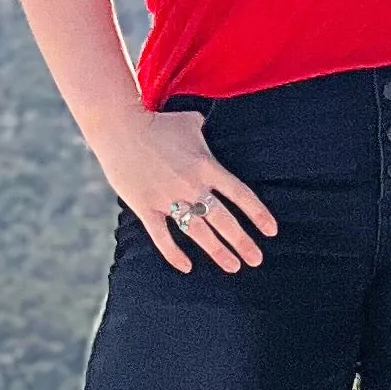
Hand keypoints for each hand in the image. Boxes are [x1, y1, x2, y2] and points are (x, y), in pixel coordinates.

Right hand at [99, 110, 274, 272]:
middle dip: (243, 242)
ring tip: (233, 266)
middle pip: (224, 219)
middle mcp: (192, 185)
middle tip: (256, 260)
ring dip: (218, 252)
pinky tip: (187, 267)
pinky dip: (174, 254)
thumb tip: (210, 126)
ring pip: (199, 232)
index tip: (271, 231)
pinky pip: (162, 237)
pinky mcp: (146, 206)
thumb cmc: (157, 122)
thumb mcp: (189, 122)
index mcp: (207, 166)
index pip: (240, 194)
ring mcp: (168, 198)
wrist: (119, 126)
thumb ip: (205, 130)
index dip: (257, 214)